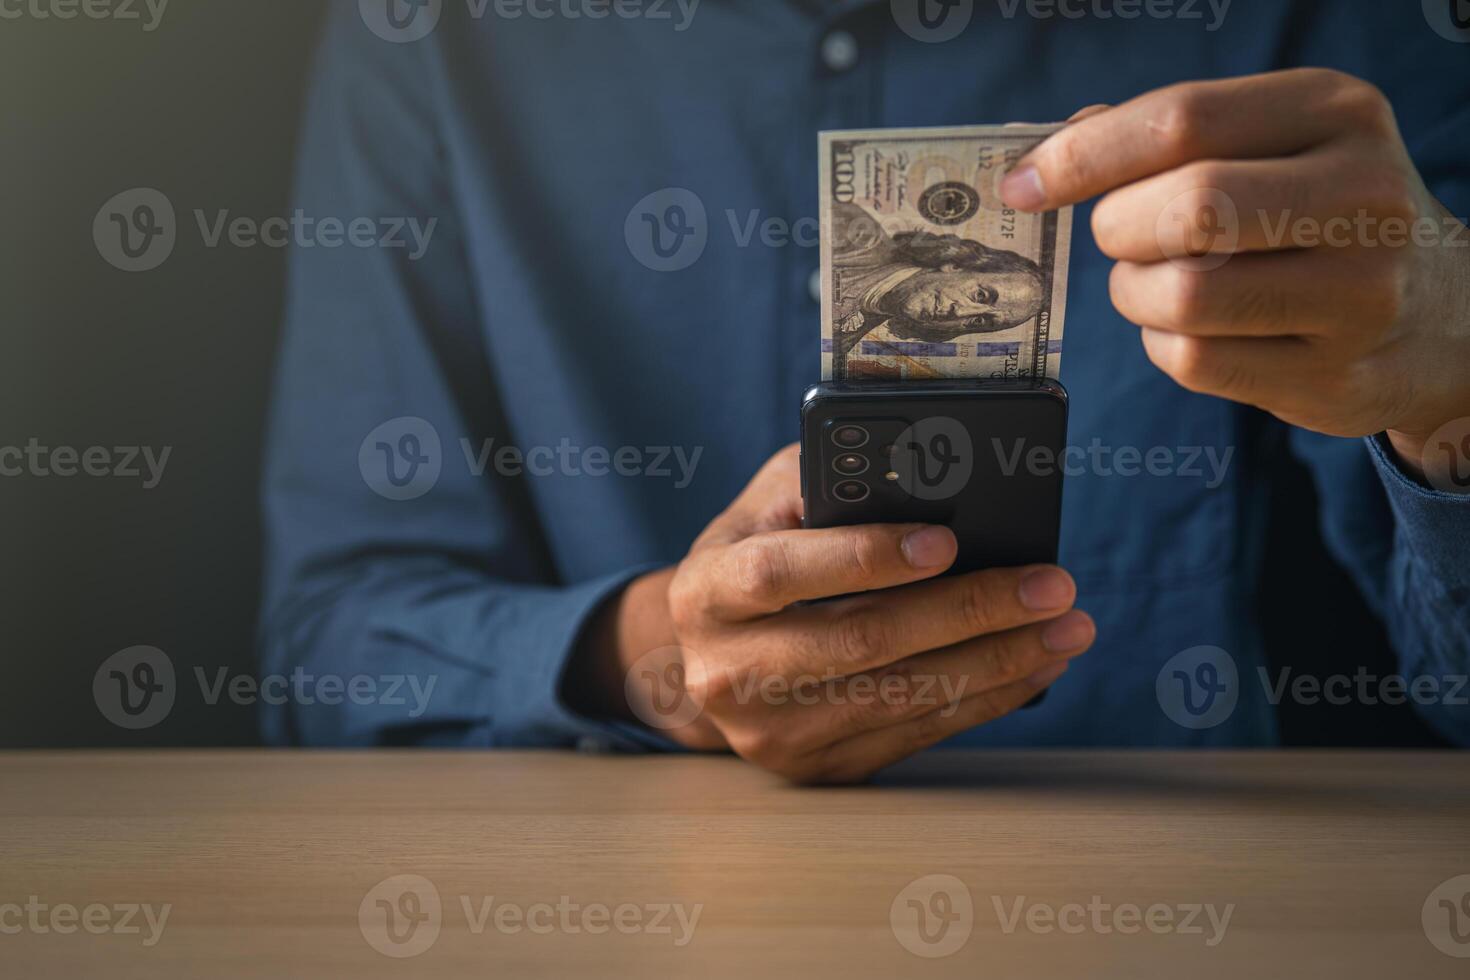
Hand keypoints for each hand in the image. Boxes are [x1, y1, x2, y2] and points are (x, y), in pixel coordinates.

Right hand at [574, 445, 1093, 783]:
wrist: (711, 655)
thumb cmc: (756, 555)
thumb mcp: (770, 503)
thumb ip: (827, 480)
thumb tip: (925, 475)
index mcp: (706, 591)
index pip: (781, 573)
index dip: (863, 558)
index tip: (946, 541)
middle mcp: (729, 671)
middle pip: (859, 643)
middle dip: (968, 611)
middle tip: (1050, 584)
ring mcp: (770, 731)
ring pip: (899, 698)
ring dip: (997, 662)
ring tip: (1065, 627)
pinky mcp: (814, 768)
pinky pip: (913, 736)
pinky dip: (983, 700)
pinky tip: (1032, 666)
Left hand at [1001, 70, 1469, 483]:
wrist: (1441, 313)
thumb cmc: (1320, 214)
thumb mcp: (1275, 142)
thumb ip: (1169, 135)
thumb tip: (1049, 154)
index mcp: (1336, 113)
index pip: (1182, 120)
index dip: (1083, 156)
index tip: (1024, 184)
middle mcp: (1362, 195)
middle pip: (1186, 208)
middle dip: (1118, 228)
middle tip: (1119, 236)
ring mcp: (1359, 293)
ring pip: (1183, 295)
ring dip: (1136, 293)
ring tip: (1158, 281)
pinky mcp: (1333, 374)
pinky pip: (1193, 361)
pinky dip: (1164, 344)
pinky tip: (1195, 327)